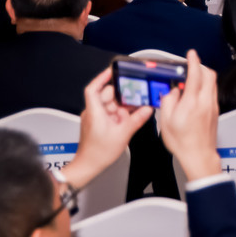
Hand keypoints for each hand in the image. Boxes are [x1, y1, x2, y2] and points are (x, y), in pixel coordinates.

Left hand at [62, 67, 152, 191]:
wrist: (88, 166)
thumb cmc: (98, 153)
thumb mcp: (122, 134)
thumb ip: (136, 119)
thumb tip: (147, 109)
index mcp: (95, 111)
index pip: (94, 88)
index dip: (102, 77)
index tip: (113, 70)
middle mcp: (93, 112)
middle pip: (107, 95)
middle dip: (122, 93)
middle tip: (137, 91)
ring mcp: (95, 118)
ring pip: (111, 104)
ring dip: (124, 105)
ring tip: (138, 105)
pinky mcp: (99, 124)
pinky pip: (111, 113)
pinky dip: (121, 113)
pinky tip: (131, 116)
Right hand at [156, 51, 222, 181]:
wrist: (199, 155)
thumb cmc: (182, 142)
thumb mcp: (165, 121)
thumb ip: (168, 101)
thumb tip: (172, 91)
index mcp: (192, 102)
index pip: (196, 75)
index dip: (193, 62)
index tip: (191, 54)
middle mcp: (206, 102)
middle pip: (209, 75)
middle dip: (200, 66)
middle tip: (190, 65)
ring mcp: (213, 106)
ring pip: (212, 83)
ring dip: (204, 76)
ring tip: (191, 79)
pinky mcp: (216, 111)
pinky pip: (212, 92)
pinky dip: (205, 86)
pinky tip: (195, 93)